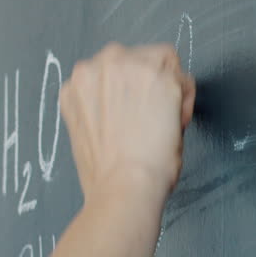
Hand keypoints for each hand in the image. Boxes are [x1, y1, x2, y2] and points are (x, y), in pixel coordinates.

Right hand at [46, 43, 194, 256]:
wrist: (124, 192)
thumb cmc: (106, 185)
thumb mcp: (89, 148)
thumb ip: (98, 124)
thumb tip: (104, 144)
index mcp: (71, 87)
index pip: (118, 76)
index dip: (137, 106)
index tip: (137, 135)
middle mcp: (92, 66)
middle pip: (140, 64)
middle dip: (153, 96)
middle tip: (149, 140)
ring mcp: (121, 64)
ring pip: (164, 65)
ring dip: (170, 97)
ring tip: (158, 137)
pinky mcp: (151, 69)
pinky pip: (180, 72)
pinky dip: (183, 99)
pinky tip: (171, 129)